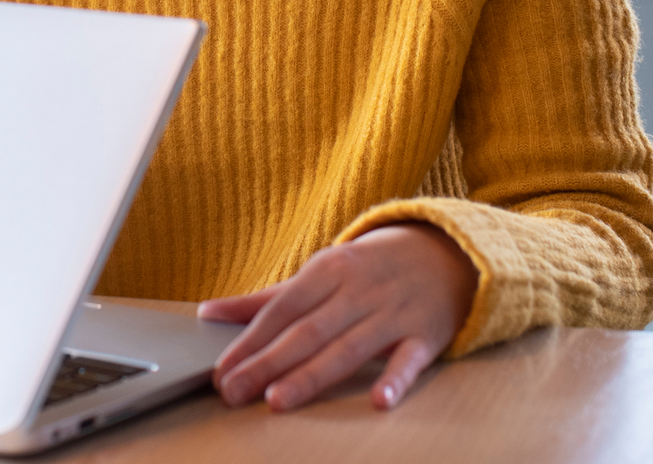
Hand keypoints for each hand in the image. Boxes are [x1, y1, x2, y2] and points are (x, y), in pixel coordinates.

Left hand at [197, 223, 475, 412]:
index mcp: (326, 271)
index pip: (281, 310)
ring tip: (278, 400)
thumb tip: (208, 313)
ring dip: (312, 375)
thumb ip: (265, 299)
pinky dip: (394, 379)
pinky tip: (377, 400)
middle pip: (307, 332)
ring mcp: (392, 313)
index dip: (249, 341)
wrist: (444, 252)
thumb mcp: (318, 273)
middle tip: (233, 393)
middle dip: (267, 364)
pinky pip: (408, 360)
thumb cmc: (367, 269)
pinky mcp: (424, 335)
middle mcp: (357, 291)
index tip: (221, 370)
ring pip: (347, 348)